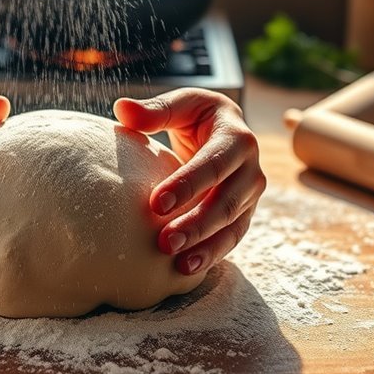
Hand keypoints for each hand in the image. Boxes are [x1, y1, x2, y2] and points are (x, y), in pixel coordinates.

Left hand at [113, 88, 264, 274]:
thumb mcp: (181, 105)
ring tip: (178, 263)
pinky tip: (186, 267)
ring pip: (233, 225)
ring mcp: (251, 194)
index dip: (187, 184)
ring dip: (206, 246)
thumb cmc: (198, 116)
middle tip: (164, 242)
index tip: (155, 204)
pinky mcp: (244, 213)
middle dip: (196, 224)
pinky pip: (232, 238)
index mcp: (237, 137)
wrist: (223, 131)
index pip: (213, 164)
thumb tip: (122, 108)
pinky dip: (212, 254)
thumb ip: (155, 110)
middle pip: (227, 201)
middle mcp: (251, 168)